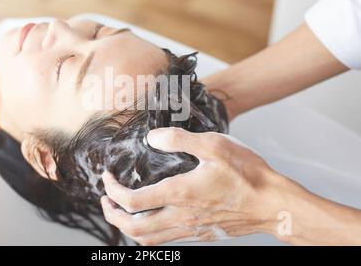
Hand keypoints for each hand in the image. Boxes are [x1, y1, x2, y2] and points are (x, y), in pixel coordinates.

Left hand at [101, 127, 284, 244]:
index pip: (131, 201)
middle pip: (133, 228)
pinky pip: (166, 241)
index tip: (107, 177)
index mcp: (179, 193)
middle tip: (106, 200)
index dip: (112, 190)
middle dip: (112, 215)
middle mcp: (180, 216)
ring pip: (148, 239)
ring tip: (122, 212)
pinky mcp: (201, 234)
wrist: (272, 204)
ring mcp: (190, 229)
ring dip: (127, 227)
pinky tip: (154, 217)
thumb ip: (180, 139)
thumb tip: (153, 137)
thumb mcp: (214, 145)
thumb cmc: (247, 174)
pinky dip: (149, 232)